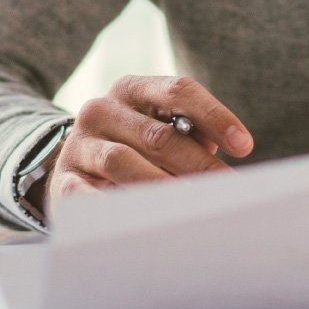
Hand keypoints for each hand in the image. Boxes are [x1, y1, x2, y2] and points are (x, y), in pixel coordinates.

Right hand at [44, 74, 253, 211]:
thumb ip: (193, 132)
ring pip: (124, 162)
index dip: (215, 116)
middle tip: (227, 191)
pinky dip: (114, 205)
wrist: (75, 165)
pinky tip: (139, 219)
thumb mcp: (160, 128)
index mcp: (132, 89)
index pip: (178, 91)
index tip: (245, 146)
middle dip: (198, 165)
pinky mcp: (64, 179)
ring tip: (192, 209)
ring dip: (162, 187)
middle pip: (158, 134)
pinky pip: (87, 194)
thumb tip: (233, 147)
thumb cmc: (135, 147)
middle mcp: (102, 109)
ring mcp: (80, 144)